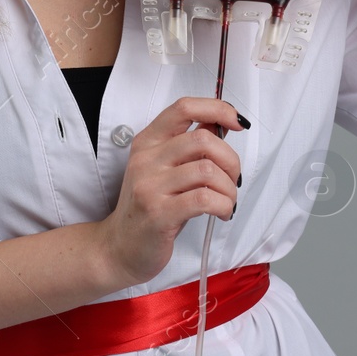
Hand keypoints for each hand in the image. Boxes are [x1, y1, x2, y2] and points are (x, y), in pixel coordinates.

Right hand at [98, 96, 245, 288]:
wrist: (120, 247)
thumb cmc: (149, 208)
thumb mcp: (166, 169)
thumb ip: (190, 145)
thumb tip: (220, 123)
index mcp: (148, 142)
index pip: (184, 107)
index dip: (217, 109)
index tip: (236, 122)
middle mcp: (146, 159)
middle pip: (202, 139)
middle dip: (231, 160)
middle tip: (232, 179)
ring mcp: (150, 186)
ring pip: (208, 170)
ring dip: (229, 188)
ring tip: (226, 201)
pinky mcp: (159, 213)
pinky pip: (205, 199)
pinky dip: (224, 205)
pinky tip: (222, 212)